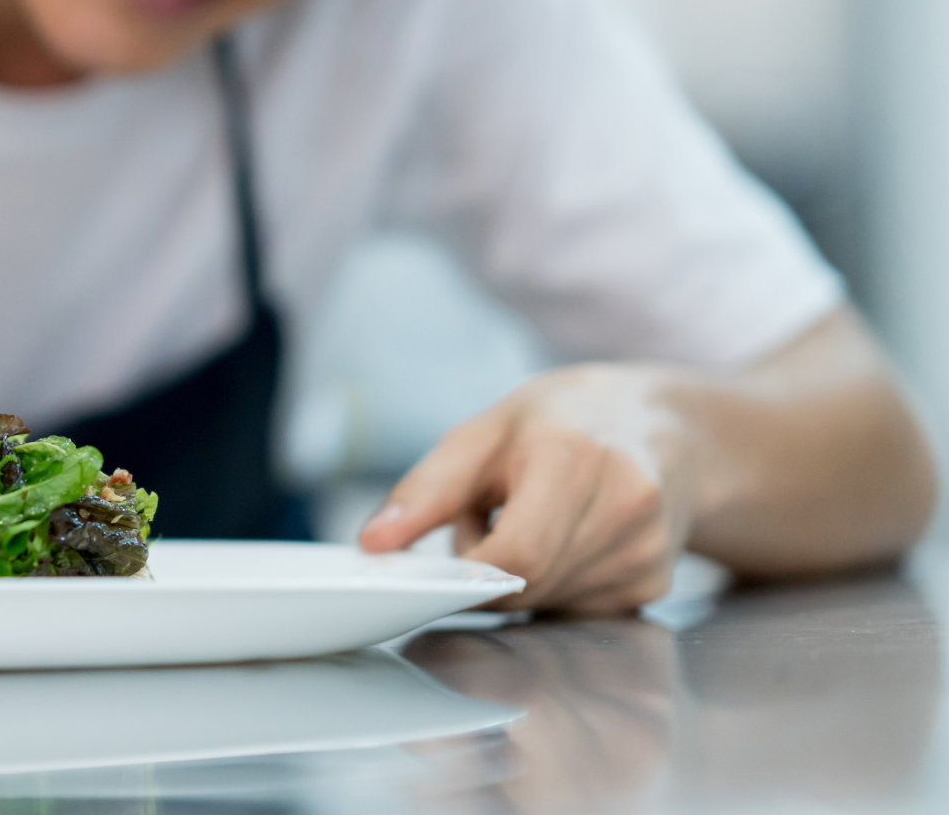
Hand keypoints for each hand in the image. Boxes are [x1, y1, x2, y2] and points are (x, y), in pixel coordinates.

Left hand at [358, 364, 691, 612]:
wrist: (660, 425)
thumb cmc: (558, 422)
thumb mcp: (481, 435)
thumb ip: (424, 492)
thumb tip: (372, 545)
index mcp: (575, 458)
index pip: (517, 553)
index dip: (471, 565)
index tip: (451, 548)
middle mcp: (625, 506)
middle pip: (528, 584)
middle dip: (488, 567)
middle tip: (489, 518)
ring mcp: (648, 550)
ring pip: (547, 604)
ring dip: (519, 578)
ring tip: (530, 522)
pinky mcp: (654, 582)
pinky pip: (576, 610)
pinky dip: (552, 587)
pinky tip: (564, 542)